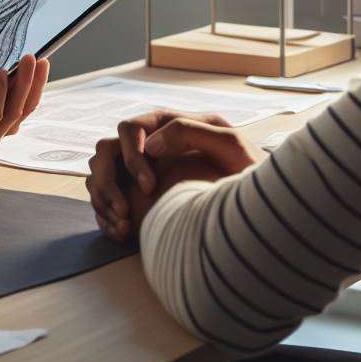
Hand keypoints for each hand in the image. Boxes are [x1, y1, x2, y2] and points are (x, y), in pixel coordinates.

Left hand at [0, 53, 48, 149]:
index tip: (44, 61)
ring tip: (23, 62)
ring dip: (21, 86)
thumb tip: (10, 51)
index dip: (38, 84)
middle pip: (23, 110)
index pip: (28, 106)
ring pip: (10, 113)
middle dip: (33, 82)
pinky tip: (0, 74)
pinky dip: (0, 94)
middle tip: (35, 58)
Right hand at [87, 111, 262, 242]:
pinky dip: (106, 217)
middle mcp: (150, 147)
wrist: (261, 211)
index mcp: (168, 126)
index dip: (132, 156)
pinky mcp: (139, 200)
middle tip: (126, 211)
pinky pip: (106, 202)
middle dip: (109, 180)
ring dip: (103, 200)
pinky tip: (123, 235)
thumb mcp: (230, 145)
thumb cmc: (250, 173)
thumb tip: (151, 146)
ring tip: (123, 226)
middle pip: (105, 150)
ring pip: (100, 175)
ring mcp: (141, 173)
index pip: (130, 128)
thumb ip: (191, 132)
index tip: (148, 187)